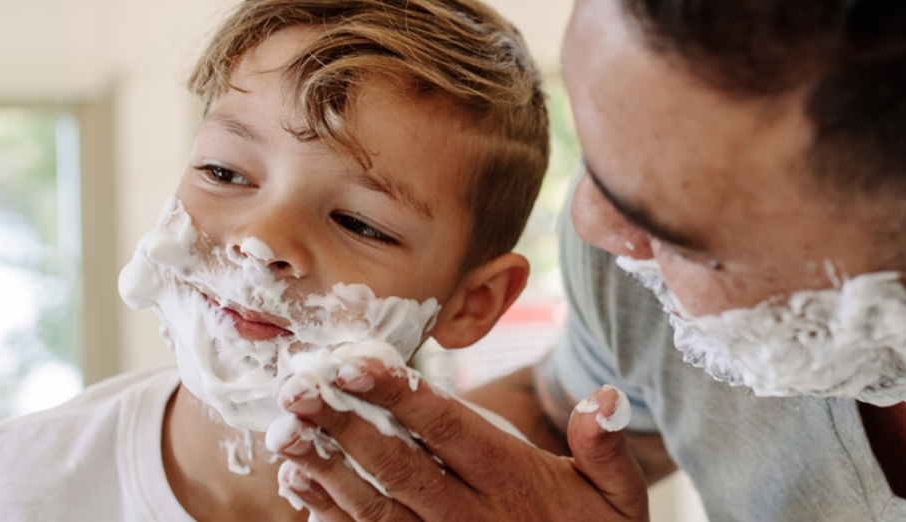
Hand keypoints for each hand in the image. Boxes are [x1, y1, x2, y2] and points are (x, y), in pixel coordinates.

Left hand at [269, 358, 649, 520]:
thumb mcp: (620, 498)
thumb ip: (605, 447)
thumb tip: (605, 396)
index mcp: (514, 482)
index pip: (449, 430)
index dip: (400, 396)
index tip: (355, 364)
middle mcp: (472, 517)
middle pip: (398, 467)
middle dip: (343, 426)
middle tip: (296, 389)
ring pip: (375, 511)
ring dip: (326, 472)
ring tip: (285, 434)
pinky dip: (330, 517)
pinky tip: (297, 486)